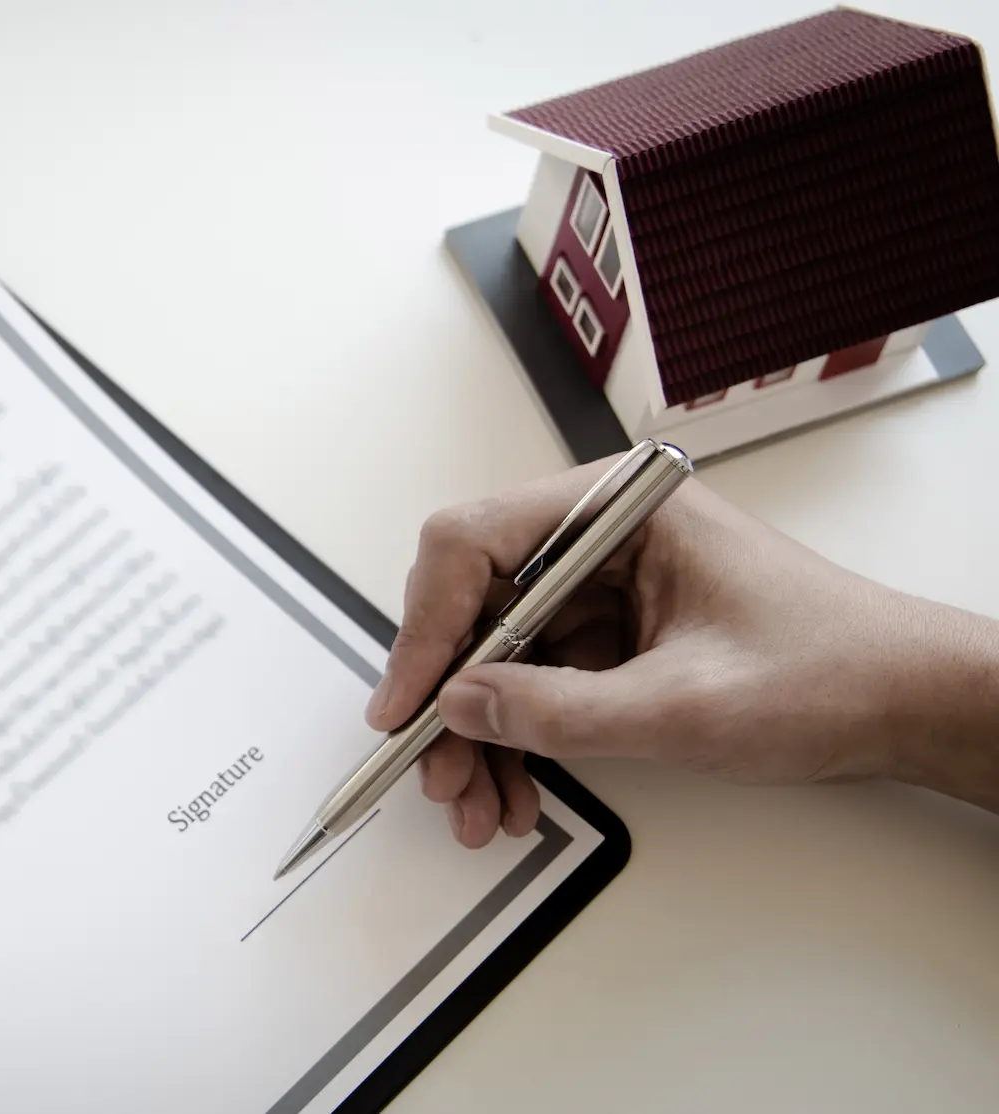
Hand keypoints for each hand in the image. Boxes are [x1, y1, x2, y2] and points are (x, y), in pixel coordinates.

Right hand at [366, 456, 998, 847]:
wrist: (909, 705)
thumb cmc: (831, 672)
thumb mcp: (684, 706)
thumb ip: (559, 708)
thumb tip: (458, 707)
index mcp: (617, 506)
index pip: (474, 541)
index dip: (426, 626)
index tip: (408, 704)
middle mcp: (600, 534)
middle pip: (474, 603)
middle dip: (449, 699)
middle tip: (437, 773)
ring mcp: (605, 585)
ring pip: (497, 653)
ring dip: (479, 735)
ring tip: (478, 806)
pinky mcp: (613, 634)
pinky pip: (536, 681)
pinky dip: (519, 740)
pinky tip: (517, 793)